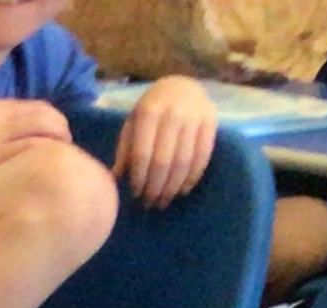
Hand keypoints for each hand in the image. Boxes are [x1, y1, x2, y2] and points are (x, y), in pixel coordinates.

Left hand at [111, 77, 218, 206]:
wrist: (182, 85)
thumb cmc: (151, 109)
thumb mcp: (132, 123)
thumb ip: (125, 150)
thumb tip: (114, 180)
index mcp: (149, 112)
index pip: (143, 154)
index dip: (139, 179)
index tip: (136, 194)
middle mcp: (173, 113)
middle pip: (164, 161)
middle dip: (155, 187)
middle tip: (150, 204)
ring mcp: (195, 117)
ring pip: (184, 162)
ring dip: (173, 187)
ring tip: (164, 201)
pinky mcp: (212, 122)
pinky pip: (203, 156)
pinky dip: (192, 177)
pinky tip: (183, 190)